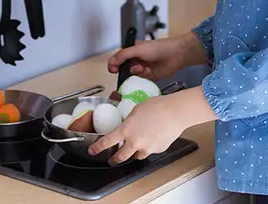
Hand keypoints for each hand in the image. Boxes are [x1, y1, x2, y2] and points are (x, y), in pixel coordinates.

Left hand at [87, 88, 214, 164]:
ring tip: (137, 144)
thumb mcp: (136, 110)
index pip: (107, 142)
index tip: (93, 151)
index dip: (97, 148)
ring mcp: (147, 148)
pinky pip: (150, 151)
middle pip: (120, 157)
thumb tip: (128, 127)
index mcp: (126, 130)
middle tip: (112, 159)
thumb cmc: (157, 107)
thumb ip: (129, 122)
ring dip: (134, 152)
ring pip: (137, 156)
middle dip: (114, 159)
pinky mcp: (158, 150)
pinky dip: (149, 147)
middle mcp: (135, 142)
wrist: (175, 112)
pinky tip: (153, 137)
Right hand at [106, 32, 205, 81]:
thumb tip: (110, 62)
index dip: (114, 64)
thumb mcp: (137, 49)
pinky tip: (147, 72)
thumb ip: (122, 55)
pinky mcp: (150, 76)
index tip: (113, 70)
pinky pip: (141, 80)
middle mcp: (136, 59)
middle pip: (124, 69)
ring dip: (136, 73)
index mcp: (132, 50)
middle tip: (130, 69)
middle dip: (125, 70)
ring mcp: (143, 68)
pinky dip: (143, 78)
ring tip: (142, 68)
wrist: (175, 55)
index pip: (118, 59)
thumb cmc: (157, 48)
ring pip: (132, 75)